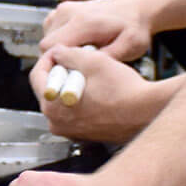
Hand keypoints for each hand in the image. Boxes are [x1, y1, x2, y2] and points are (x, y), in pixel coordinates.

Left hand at [29, 46, 160, 144]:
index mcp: (53, 107)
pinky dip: (81, 98)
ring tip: (90, 75)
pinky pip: (75, 111)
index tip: (58, 51)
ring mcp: (71, 131)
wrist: (148, 112)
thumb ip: (67, 54)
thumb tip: (57, 52)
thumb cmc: (125, 92)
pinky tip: (97, 90)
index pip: (36, 76)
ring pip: (62, 100)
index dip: (48, 58)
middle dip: (60, 71)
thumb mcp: (92, 61)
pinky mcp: (85, 133)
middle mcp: (58, 123)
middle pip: (48, 88)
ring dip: (72, 84)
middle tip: (77, 61)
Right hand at [40, 0, 152, 60]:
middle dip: (57, 59)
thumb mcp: (130, 46)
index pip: (51, 47)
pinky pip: (49, 30)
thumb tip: (85, 68)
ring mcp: (64, 9)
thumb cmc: (133, 27)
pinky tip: (74, 44)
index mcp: (85, 23)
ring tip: (78, 54)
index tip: (69, 72)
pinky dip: (57, 40)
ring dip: (57, 50)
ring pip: (46, 37)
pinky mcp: (62, 10)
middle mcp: (70, 13)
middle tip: (76, 66)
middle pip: (45, 44)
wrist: (134, 7)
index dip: (55, 63)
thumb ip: (108, 57)